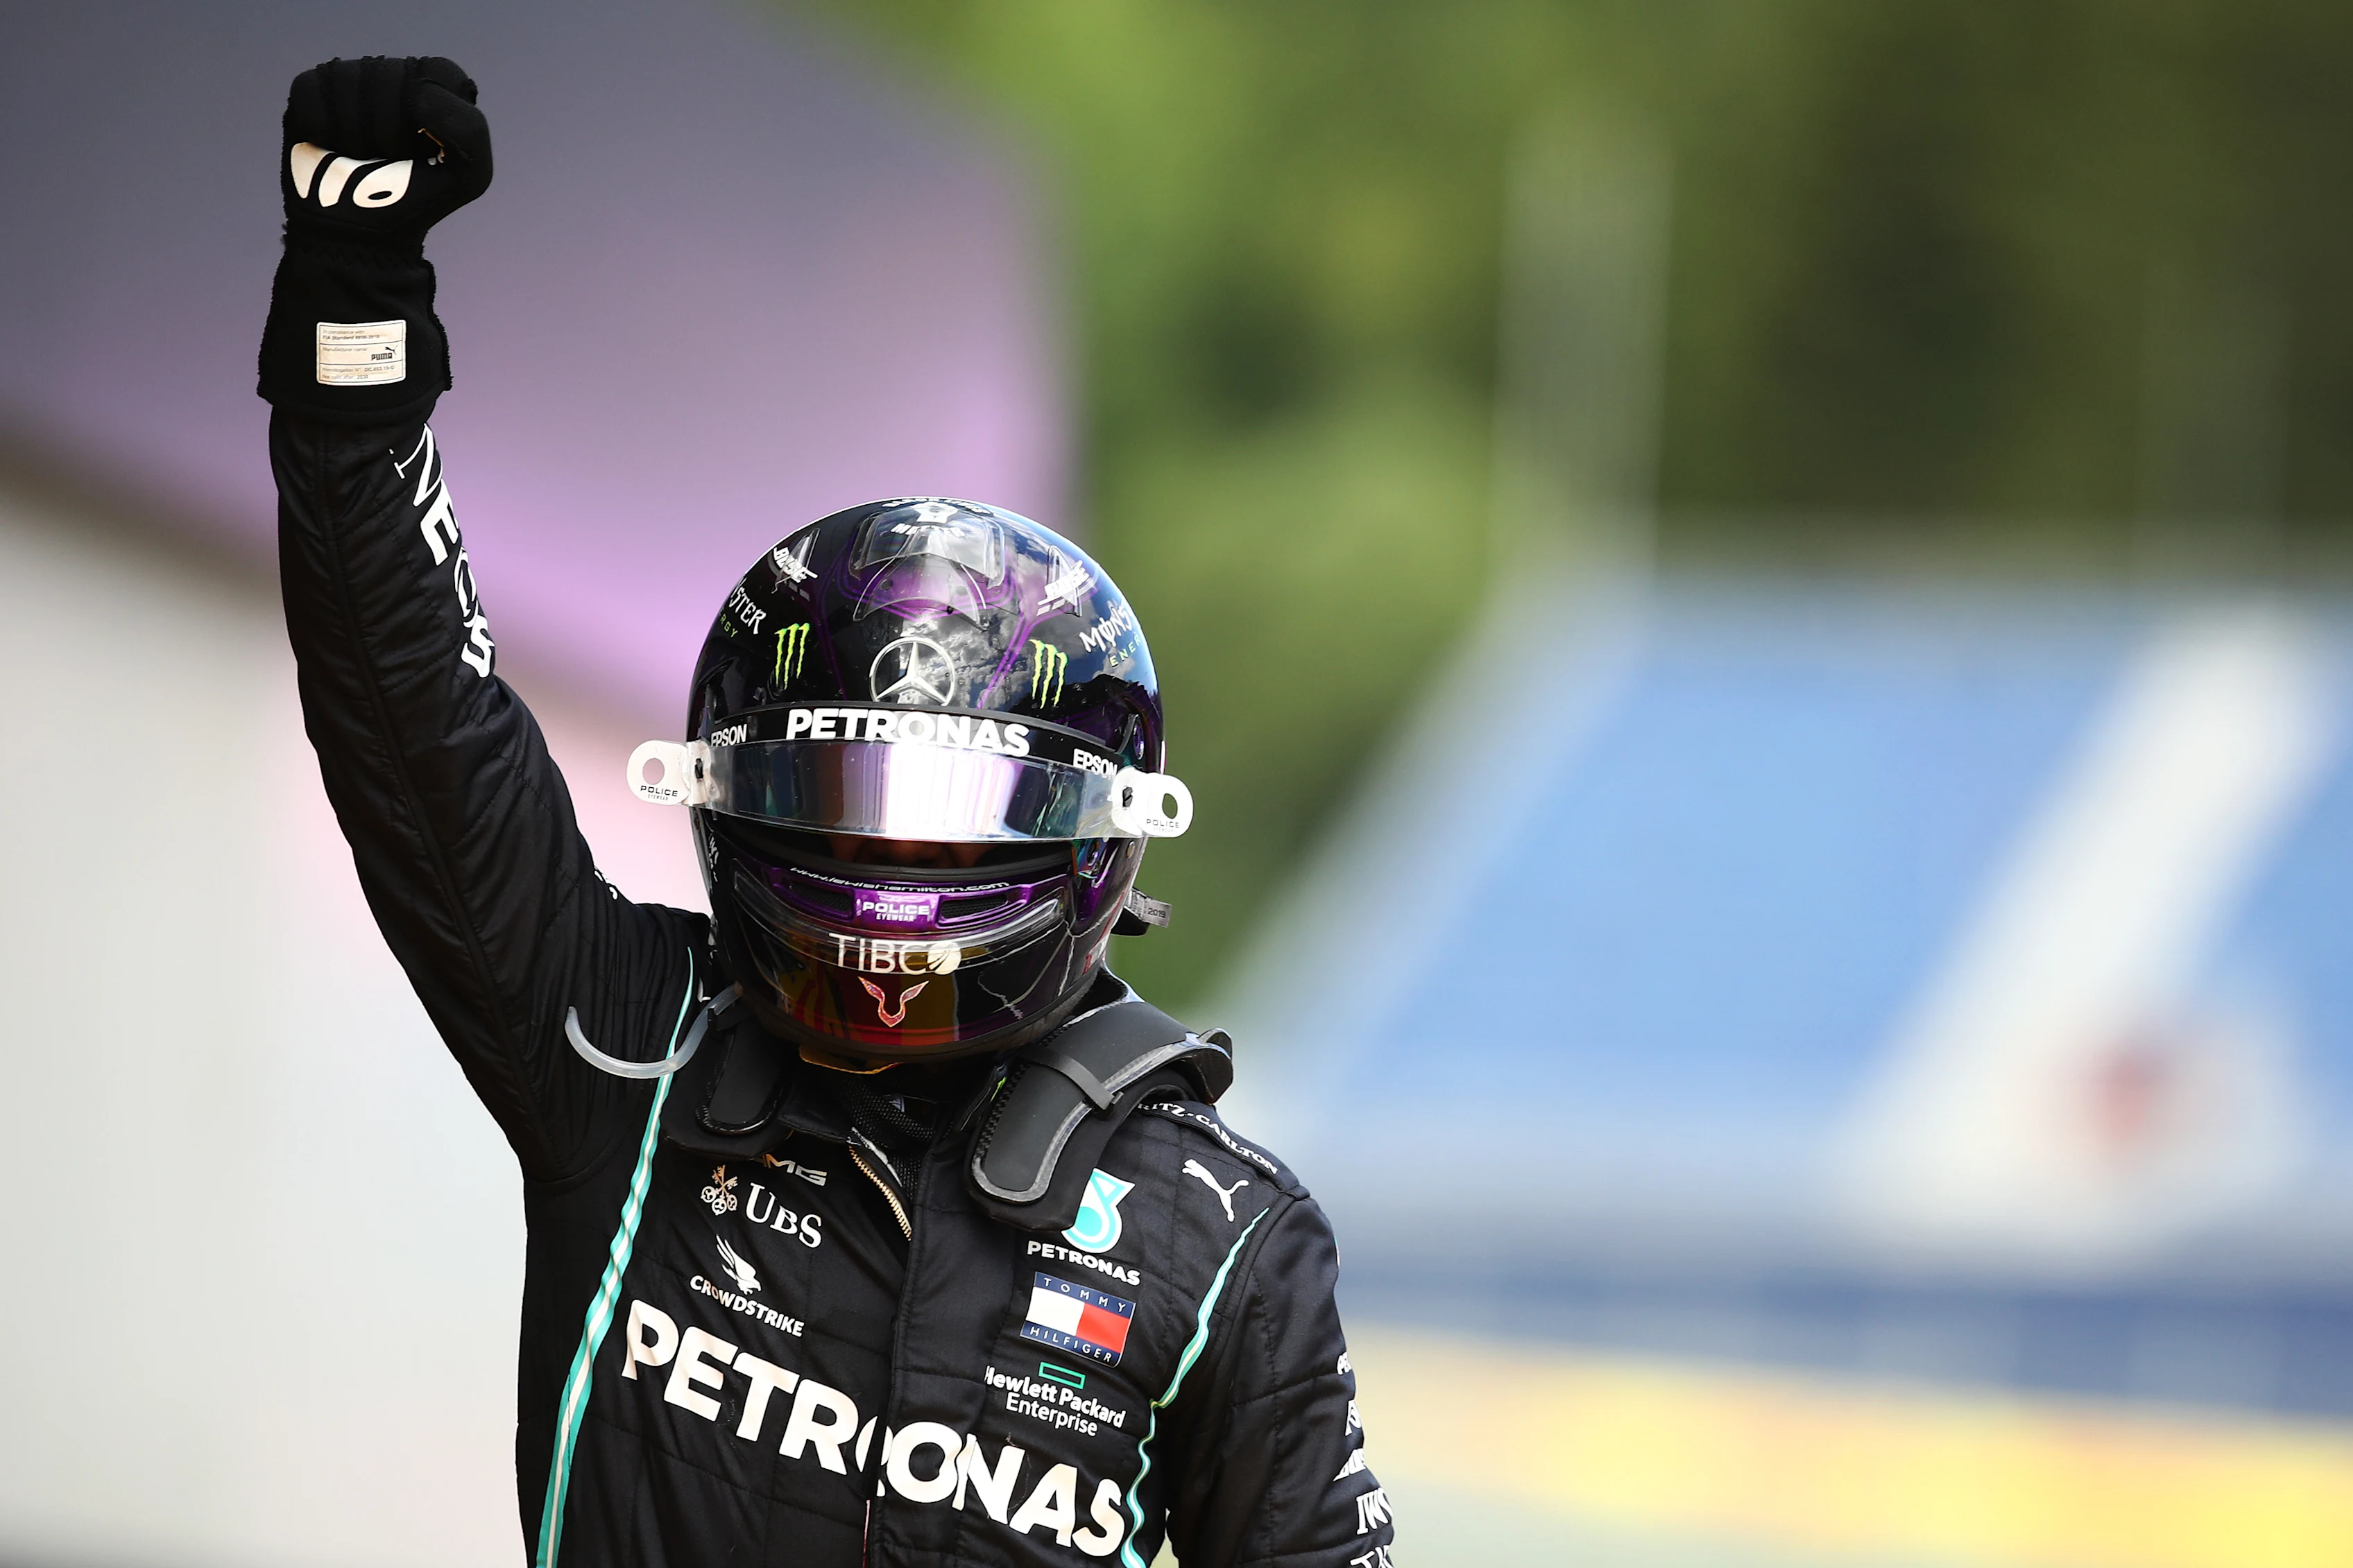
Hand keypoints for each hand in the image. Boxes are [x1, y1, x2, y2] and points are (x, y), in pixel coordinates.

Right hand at [281, 55, 491, 247]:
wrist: (360, 232)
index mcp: (435, 87)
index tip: (427, 146)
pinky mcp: (310, 91)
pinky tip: (332, 147)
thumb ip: (469, 129)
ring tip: (362, 157)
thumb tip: (418, 93)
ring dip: (354, 135)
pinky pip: (311, 95)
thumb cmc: (416, 200)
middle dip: (389, 131)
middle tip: (390, 159)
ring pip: (345, 81)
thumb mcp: (469, 175)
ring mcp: (349, 79)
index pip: (437, 71)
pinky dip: (321, 130)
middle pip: (386, 76)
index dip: (431, 112)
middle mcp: (392, 74)